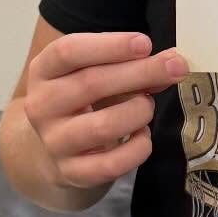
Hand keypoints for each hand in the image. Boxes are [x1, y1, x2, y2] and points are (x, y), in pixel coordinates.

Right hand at [24, 31, 187, 189]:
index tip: (145, 43)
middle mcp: (42, 106)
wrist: (58, 147)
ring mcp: (54, 142)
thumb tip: (172, 61)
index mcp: (43, 71)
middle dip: (140, 73)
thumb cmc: (83, 98)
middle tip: (176, 67)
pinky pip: (112, 164)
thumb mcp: (96, 72)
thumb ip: (132, 64)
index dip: (109, 46)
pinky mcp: (72, 173)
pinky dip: (138, 148)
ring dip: (138, 111)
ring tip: (148, 106)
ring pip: (103, 126)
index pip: (68, 51)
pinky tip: (143, 136)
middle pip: (91, 84)